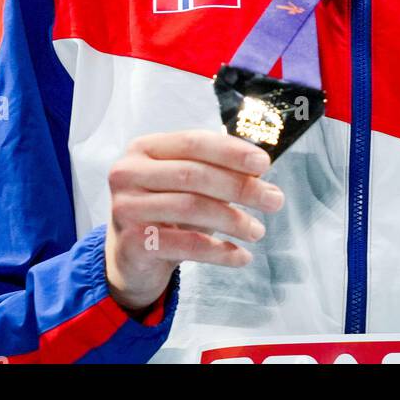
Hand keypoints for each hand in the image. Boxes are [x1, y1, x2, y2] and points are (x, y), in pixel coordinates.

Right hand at [104, 129, 285, 312]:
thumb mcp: (187, 185)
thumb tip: (261, 175)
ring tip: (258, 231)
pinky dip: (219, 252)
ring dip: (233, 220)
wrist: (130, 257)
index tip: (264, 163)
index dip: (231, 151)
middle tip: (274, 200)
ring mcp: (126, 208)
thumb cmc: (166, 211)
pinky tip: (240, 256)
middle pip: (194, 175)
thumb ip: (217, 172)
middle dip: (240, 187)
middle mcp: (129, 173)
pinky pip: (185, 245)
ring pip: (191, 208)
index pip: (194, 142)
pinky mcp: (131, 243)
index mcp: (144, 148)